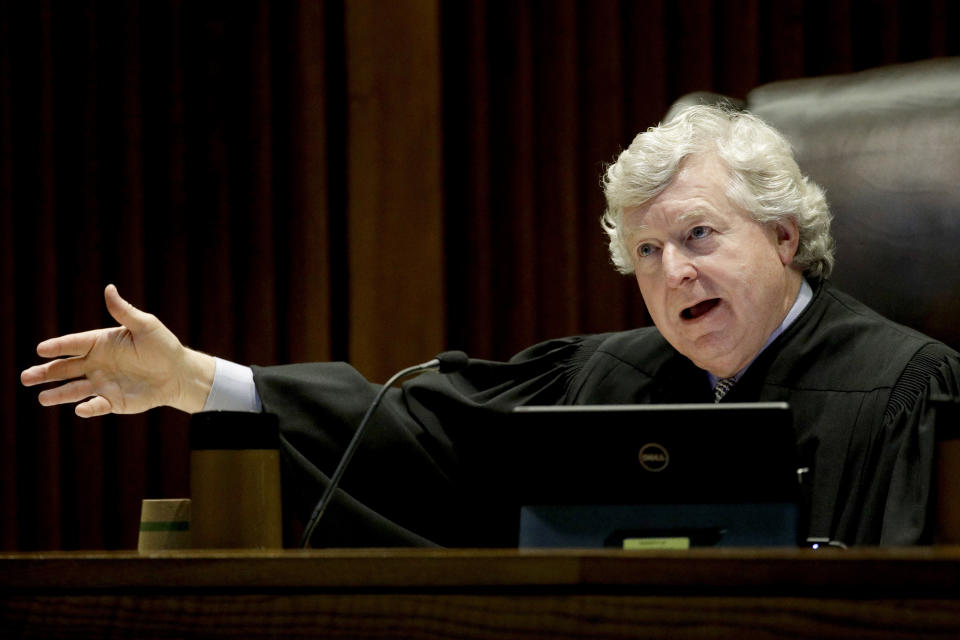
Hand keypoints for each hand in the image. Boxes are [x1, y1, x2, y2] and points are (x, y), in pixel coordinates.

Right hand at [20, 284, 215, 416]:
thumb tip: (109, 288)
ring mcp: (102, 383)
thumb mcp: (145, 326)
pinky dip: (89, 408)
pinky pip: (97, 405)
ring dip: (58, 394)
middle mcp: (96, 364)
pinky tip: (80, 409)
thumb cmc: (163, 346)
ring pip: (74, 389)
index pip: (74, 344)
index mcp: (101, 343)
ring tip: (41, 398)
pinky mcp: (113, 401)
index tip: (41, 350)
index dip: (58, 347)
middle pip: (65, 369)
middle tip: (25, 377)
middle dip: (45, 373)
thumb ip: (124, 312)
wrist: (178, 373)